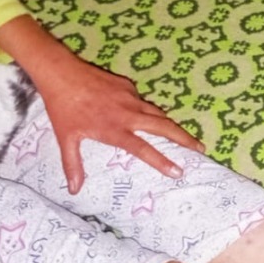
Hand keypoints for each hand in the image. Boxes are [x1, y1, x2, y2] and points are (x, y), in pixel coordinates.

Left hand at [0, 14, 201, 193]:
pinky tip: (142, 115)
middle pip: (164, 127)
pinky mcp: (128, 85)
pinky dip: (147, 110)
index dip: (162, 161)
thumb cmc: (63, 109)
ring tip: (184, 136)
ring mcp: (130, 97)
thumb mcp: (66, 139)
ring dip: (172, 125)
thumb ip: (73, 165)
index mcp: (115, 130)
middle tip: (200, 148)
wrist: (62, 73)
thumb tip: (73, 189)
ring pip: (158, 113)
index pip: (144, 149)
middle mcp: (128, 114)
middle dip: (184, 138)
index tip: (178, 171)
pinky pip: (142, 101)